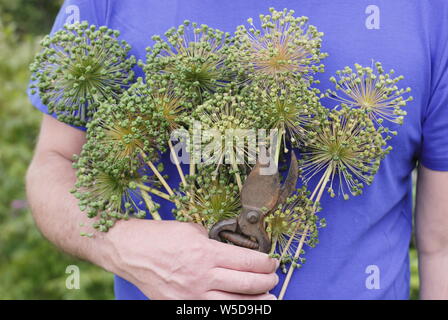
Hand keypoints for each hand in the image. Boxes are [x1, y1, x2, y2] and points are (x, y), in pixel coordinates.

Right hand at [103, 219, 278, 299]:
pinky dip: (231, 309)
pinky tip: (240, 306)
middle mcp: (202, 276)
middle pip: (247, 284)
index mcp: (206, 253)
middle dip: (267, 282)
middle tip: (273, 278)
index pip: (248, 261)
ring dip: (257, 302)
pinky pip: (213, 312)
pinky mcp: (182, 306)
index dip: (266, 263)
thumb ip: (215, 241)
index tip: (271, 262)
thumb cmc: (158, 237)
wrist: (130, 251)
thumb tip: (232, 248)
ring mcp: (192, 295)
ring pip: (235, 304)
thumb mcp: (192, 230)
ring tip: (268, 299)